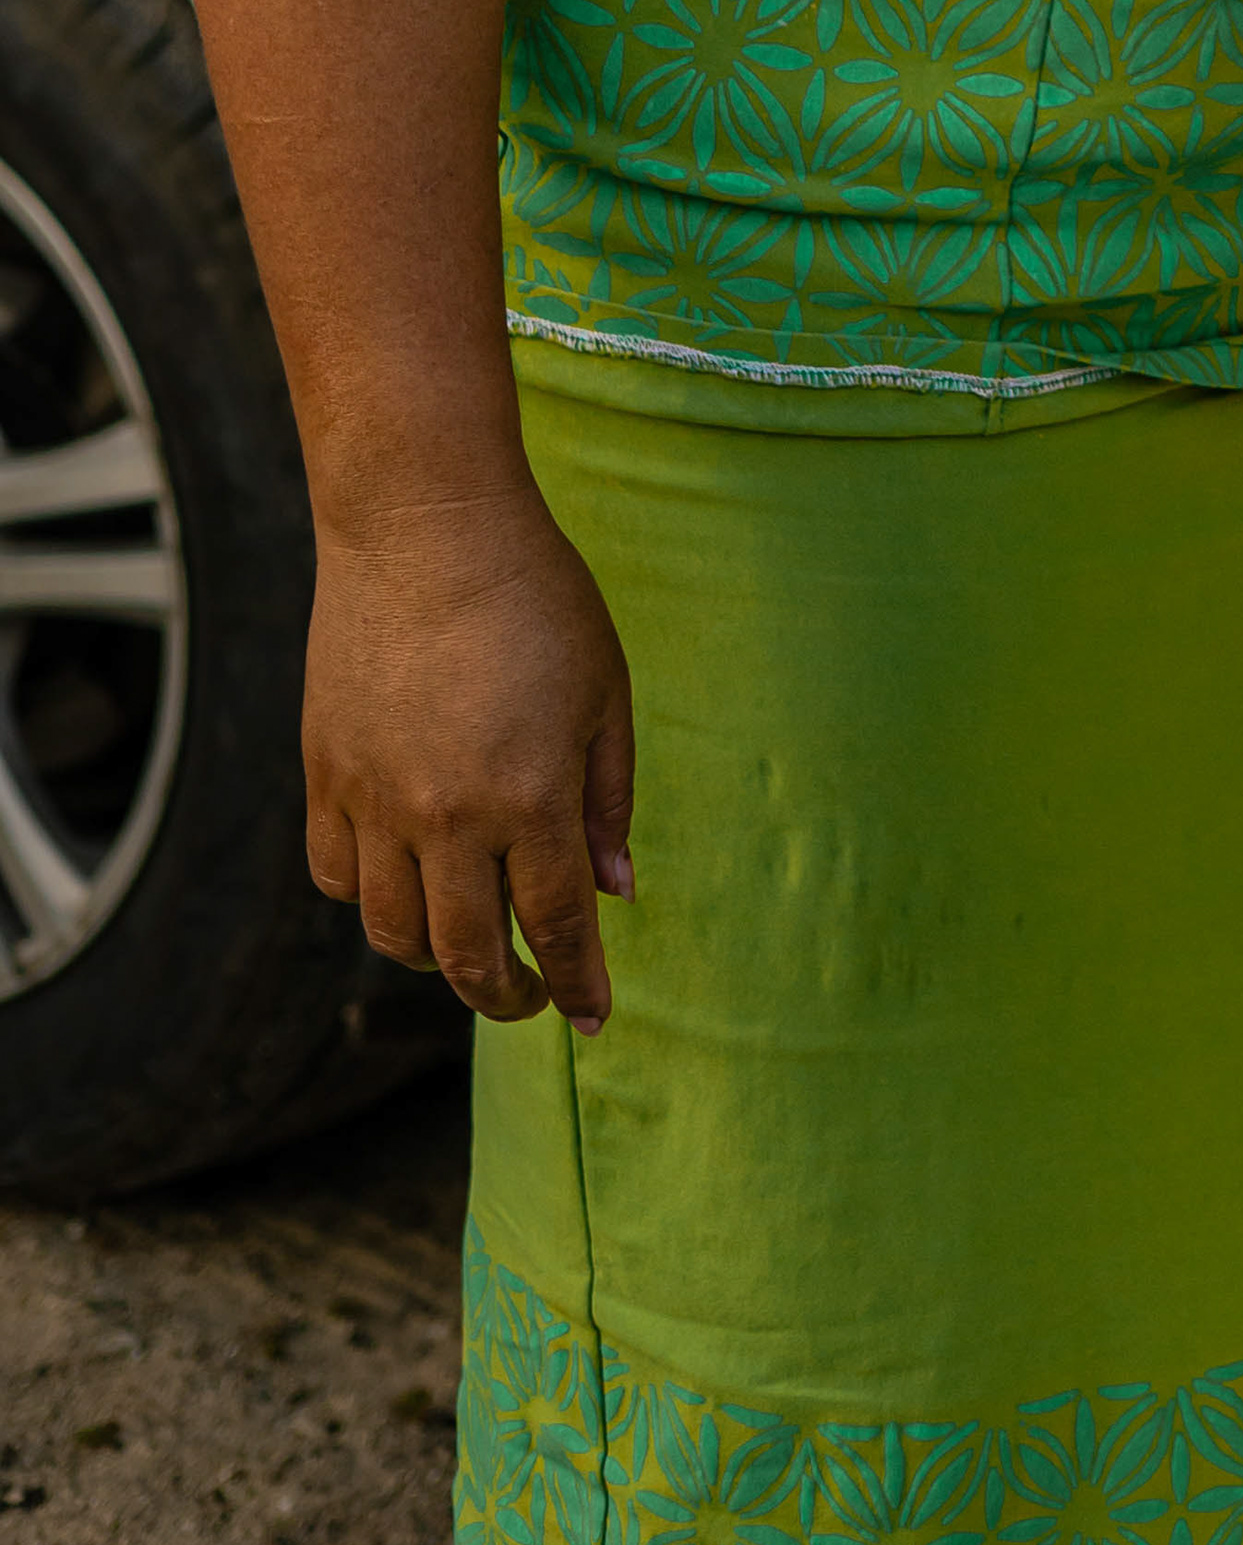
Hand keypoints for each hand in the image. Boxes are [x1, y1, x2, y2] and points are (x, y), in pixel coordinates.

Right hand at [302, 477, 635, 1032]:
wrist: (425, 526)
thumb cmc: (535, 595)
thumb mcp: (606, 690)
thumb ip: (608, 799)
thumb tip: (614, 890)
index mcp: (531, 797)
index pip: (555, 925)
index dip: (577, 983)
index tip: (591, 1018)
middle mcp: (447, 816)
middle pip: (466, 955)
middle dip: (505, 994)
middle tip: (530, 996)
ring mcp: (376, 801)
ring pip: (393, 934)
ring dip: (435, 959)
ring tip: (467, 944)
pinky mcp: (325, 775)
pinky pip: (337, 878)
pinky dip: (369, 899)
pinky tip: (403, 881)